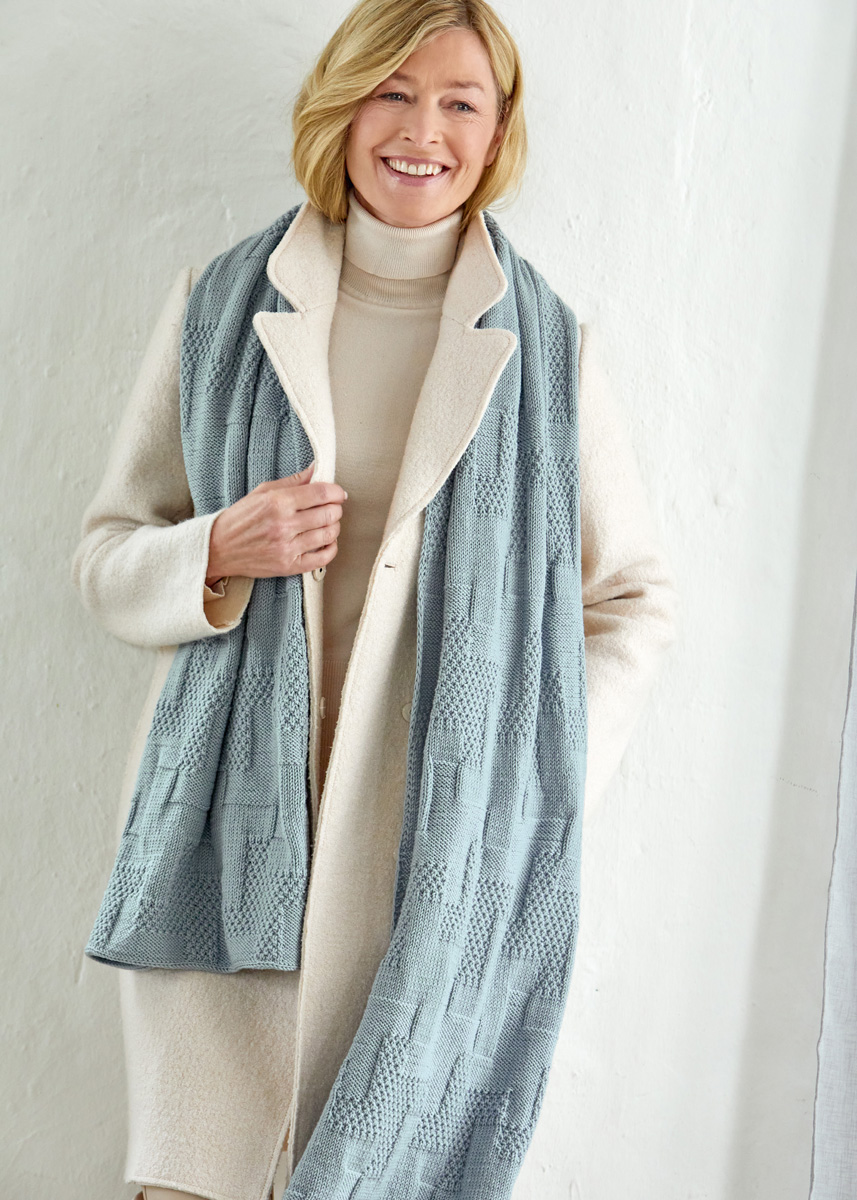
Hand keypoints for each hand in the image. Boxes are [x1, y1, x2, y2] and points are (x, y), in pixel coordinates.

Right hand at [205, 463, 346, 581]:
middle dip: (336, 508)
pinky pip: (323, 558)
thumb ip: (292, 481)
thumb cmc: (240, 519)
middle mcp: (284, 525)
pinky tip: (326, 541)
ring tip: (328, 523)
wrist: (218, 548)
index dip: (337, 491)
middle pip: (329, 514)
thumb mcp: (262, 492)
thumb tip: (315, 470)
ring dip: (334, 526)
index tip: (339, 493)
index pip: (321, 493)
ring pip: (329, 534)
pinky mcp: (289, 566)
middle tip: (334, 507)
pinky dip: (331, 548)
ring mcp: (287, 547)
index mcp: (278, 502)